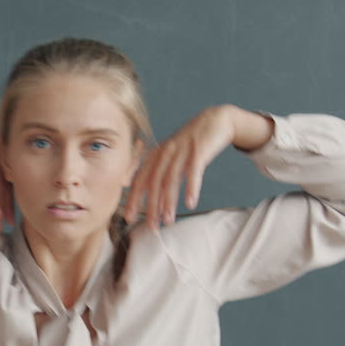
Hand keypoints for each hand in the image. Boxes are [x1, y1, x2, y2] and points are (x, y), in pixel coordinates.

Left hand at [123, 105, 238, 229]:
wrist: (216, 120)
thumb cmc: (192, 142)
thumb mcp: (172, 154)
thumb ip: (159, 171)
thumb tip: (148, 195)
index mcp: (156, 154)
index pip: (140, 179)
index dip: (133, 199)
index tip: (128, 217)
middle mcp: (166, 151)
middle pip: (154, 182)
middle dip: (150, 206)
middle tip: (151, 225)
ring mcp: (182, 149)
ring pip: (171, 179)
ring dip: (168, 201)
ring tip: (168, 220)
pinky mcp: (199, 149)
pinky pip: (194, 171)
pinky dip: (191, 188)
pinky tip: (190, 203)